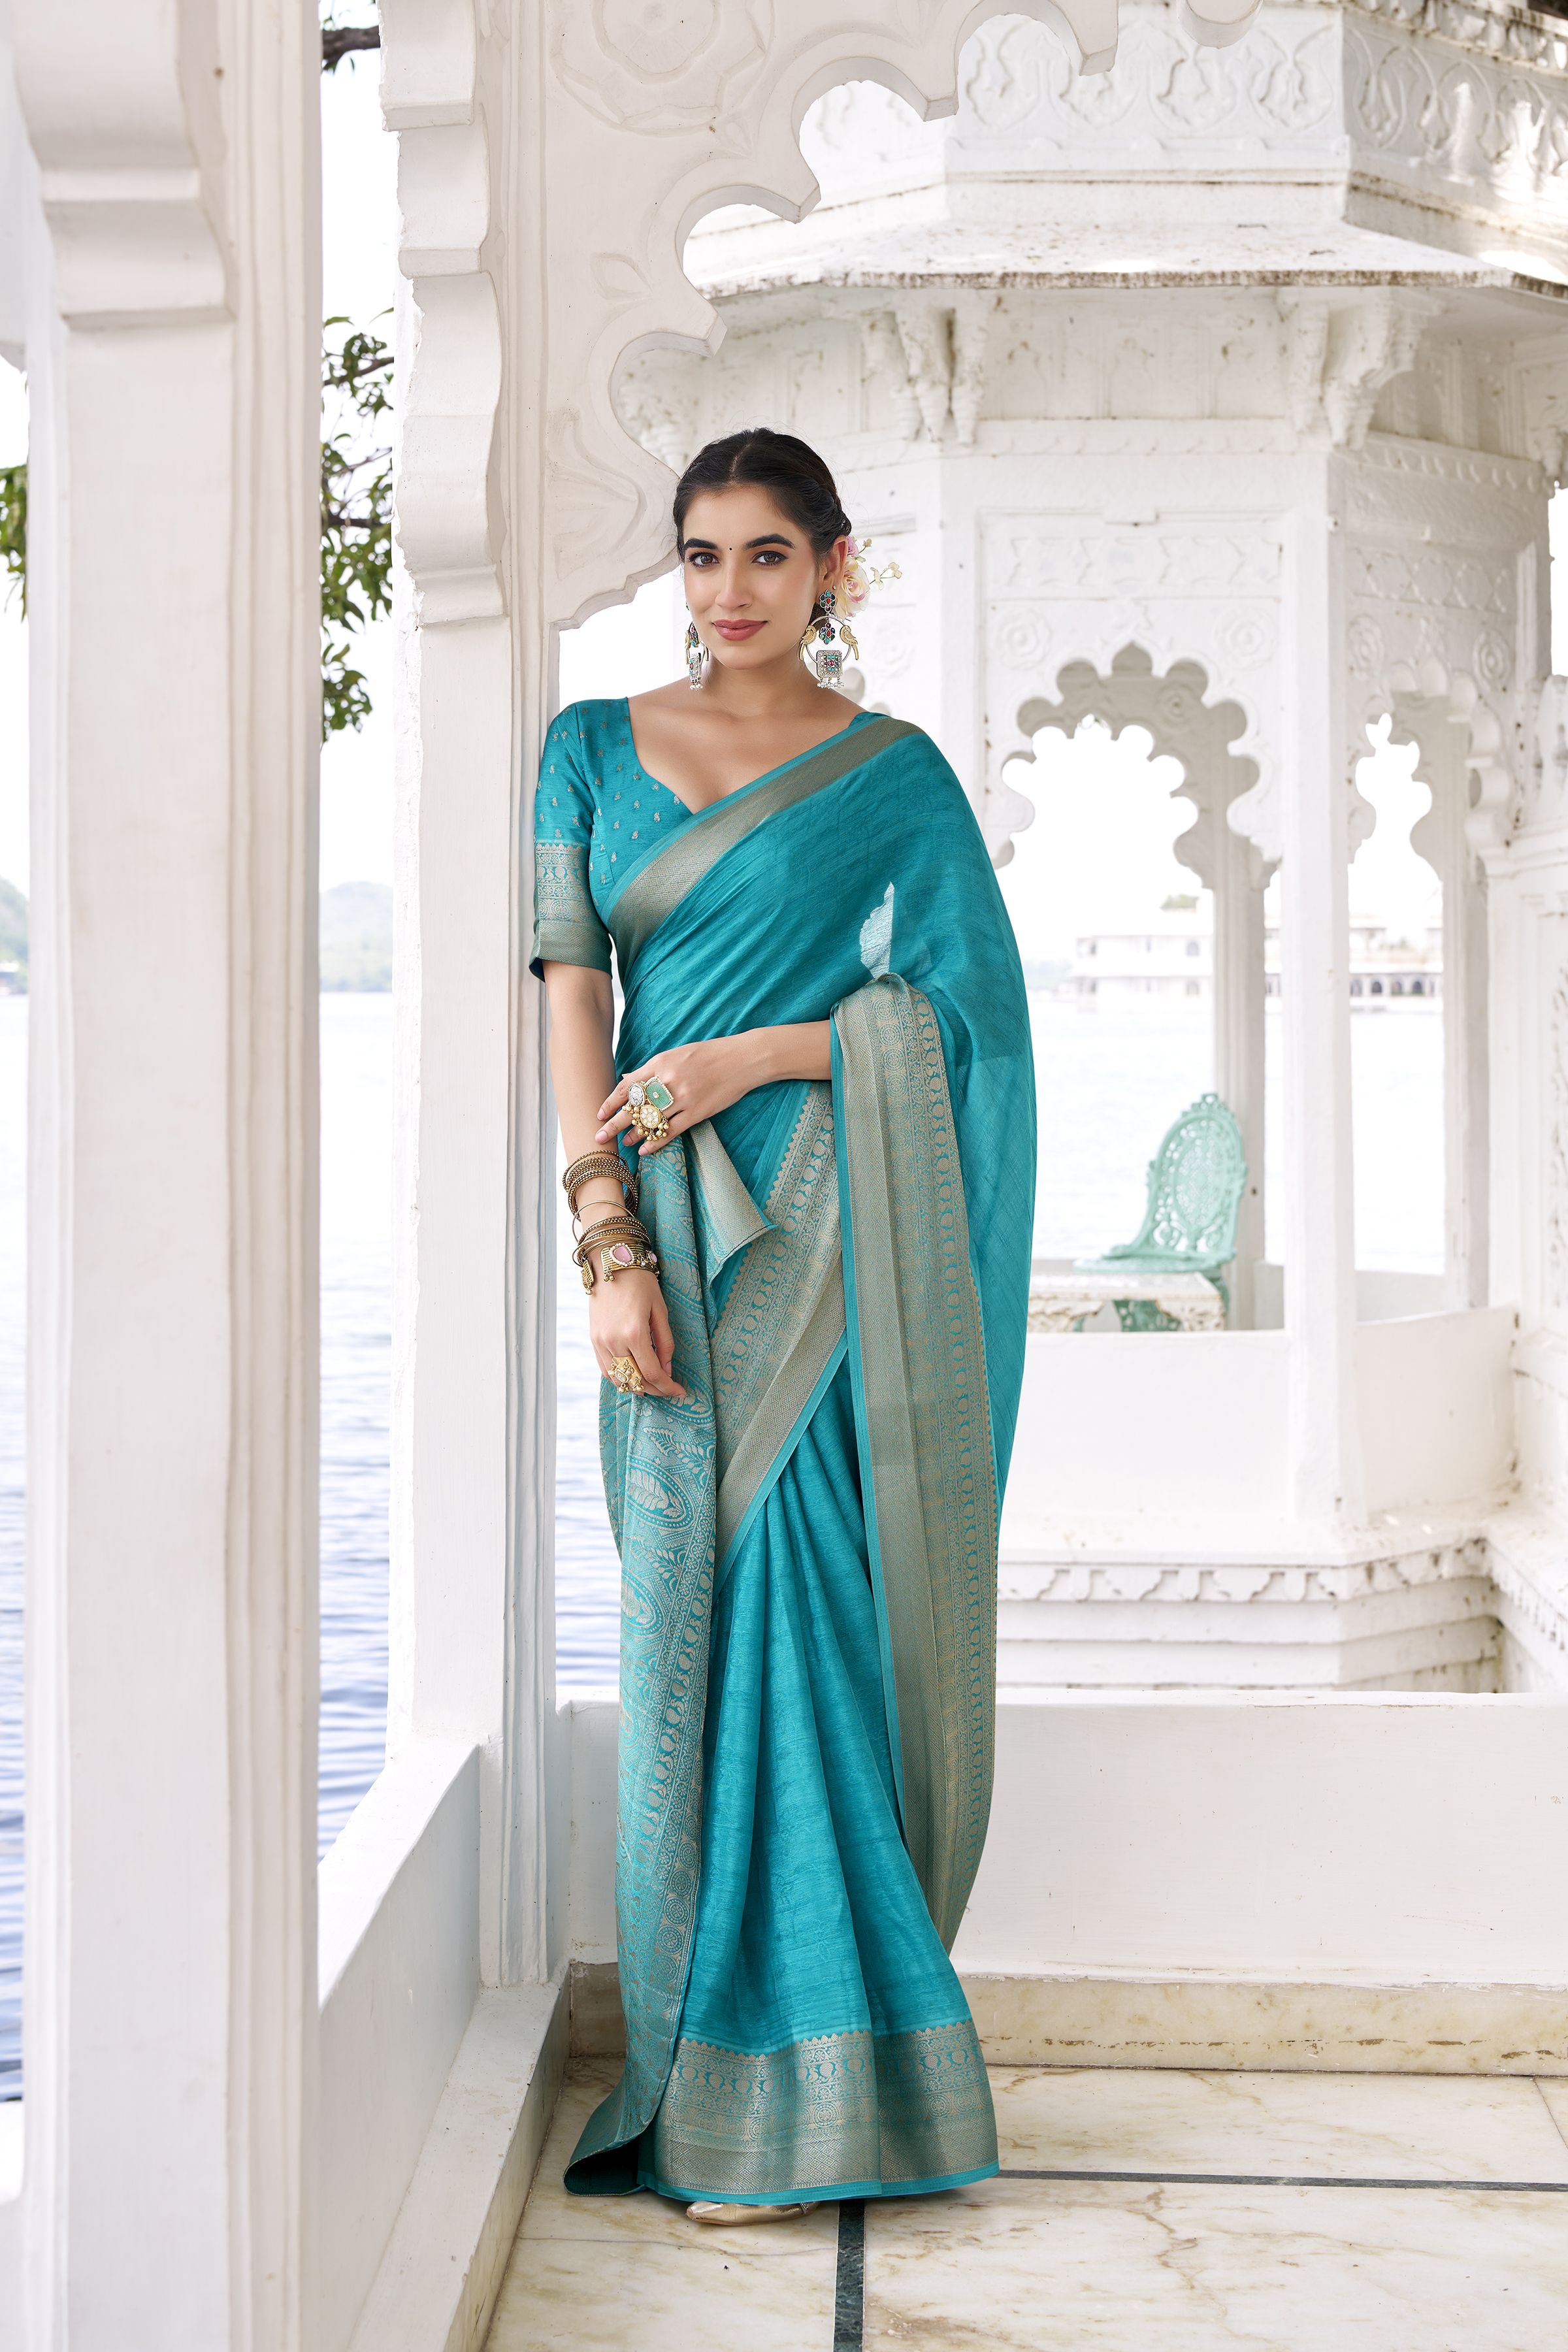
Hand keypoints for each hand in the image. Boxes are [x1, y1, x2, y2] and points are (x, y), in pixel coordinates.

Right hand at [587, 1266, 687, 1400]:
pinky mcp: (593, 1339)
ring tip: (653, 1385)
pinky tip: (633, 1376)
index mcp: (634, 1333)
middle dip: (655, 1390)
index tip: (680, 1392)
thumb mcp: (661, 1310)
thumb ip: (665, 1343)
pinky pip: (605, 1369)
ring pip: (618, 1379)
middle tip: (669, 1390)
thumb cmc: (641, 1282)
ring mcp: (600, 1342)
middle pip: (635, 1380)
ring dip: (636, 1386)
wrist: (611, 1262)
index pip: (652, 1373)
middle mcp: (614, 1341)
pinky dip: (620, 1377)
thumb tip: (667, 1369)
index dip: (668, 1387)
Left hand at [597, 1033, 759, 1156]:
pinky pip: (672, 1130)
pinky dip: (656, 1141)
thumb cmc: (710, 1054)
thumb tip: (629, 1080)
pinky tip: (645, 1149)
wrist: (743, 1059)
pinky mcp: (698, 1111)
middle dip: (614, 1122)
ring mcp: (683, 1097)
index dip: (611, 1101)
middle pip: (634, 1105)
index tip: (599, 1113)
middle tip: (599, 1136)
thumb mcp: (677, 1054)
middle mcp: (668, 1079)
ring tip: (622, 1144)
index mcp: (661, 1062)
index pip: (628, 1085)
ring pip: (651, 1120)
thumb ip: (653, 1068)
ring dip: (633, 1134)